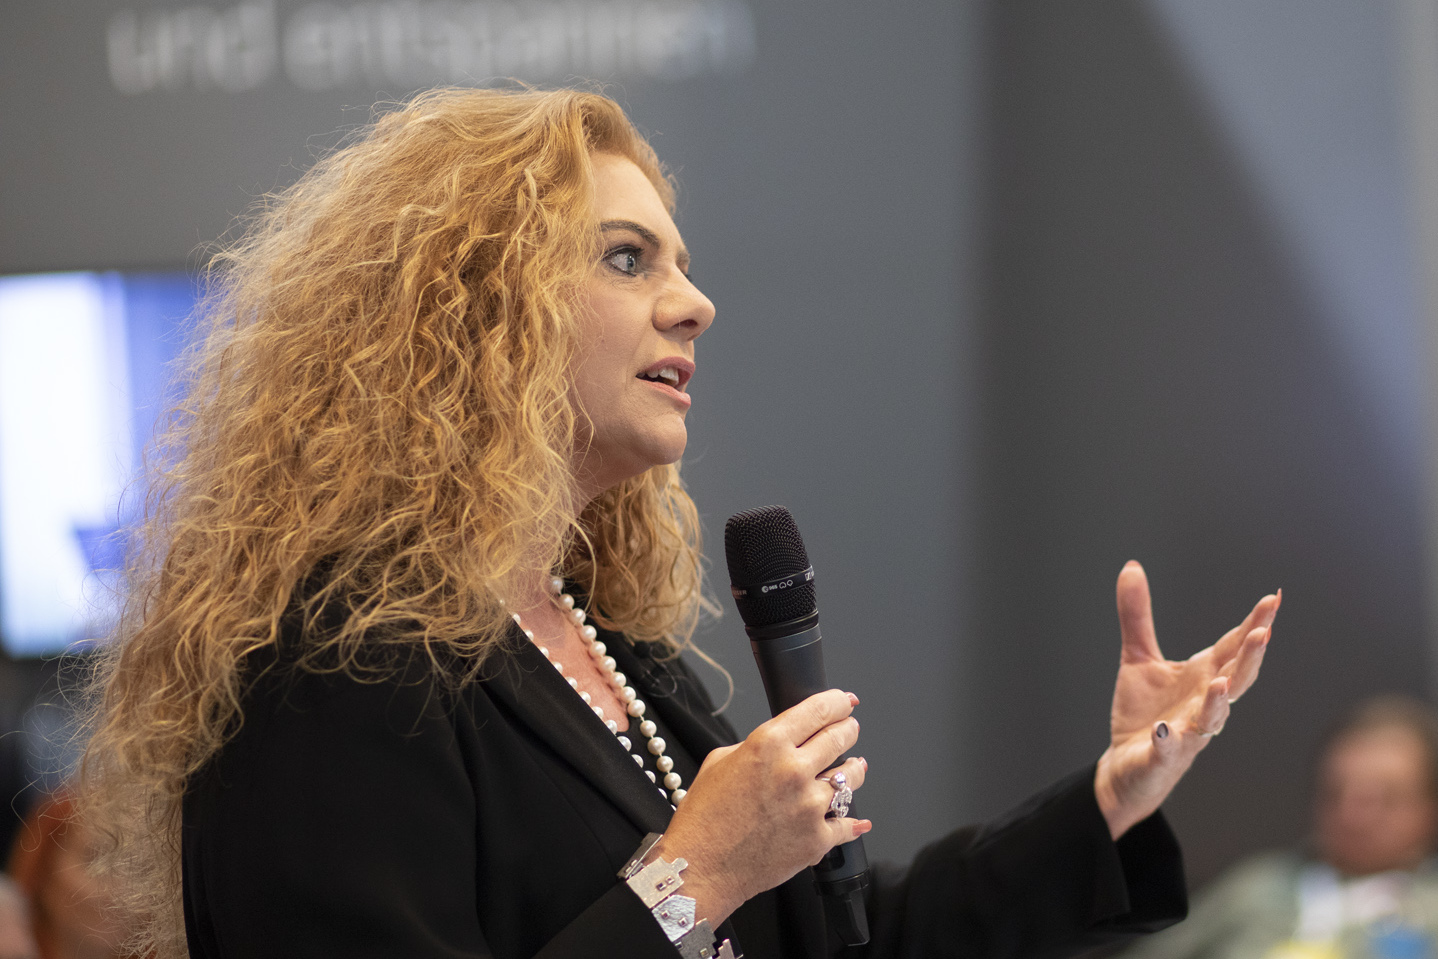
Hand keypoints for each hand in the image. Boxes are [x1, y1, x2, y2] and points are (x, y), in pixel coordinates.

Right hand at [656, 689, 869, 924]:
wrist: (700, 867)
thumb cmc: (703, 818)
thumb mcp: (719, 761)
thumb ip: (754, 746)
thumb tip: (780, 744)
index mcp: (768, 744)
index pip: (817, 710)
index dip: (837, 701)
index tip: (845, 701)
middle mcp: (793, 771)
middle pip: (840, 738)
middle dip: (849, 729)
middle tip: (850, 728)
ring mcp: (810, 806)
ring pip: (851, 778)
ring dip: (855, 769)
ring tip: (855, 766)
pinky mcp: (817, 839)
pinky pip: (848, 824)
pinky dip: (853, 821)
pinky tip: (857, 819)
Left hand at [1093, 561, 1280, 838]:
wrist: (1129, 766)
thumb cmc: (1146, 713)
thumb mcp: (1138, 658)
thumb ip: (1137, 615)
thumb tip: (1131, 566)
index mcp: (1203, 677)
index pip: (1233, 647)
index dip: (1254, 624)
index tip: (1273, 599)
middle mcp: (1203, 704)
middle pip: (1235, 679)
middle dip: (1249, 657)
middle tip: (1263, 632)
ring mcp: (1187, 733)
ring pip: (1211, 718)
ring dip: (1218, 702)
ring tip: (1222, 683)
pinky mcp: (1162, 757)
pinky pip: (1169, 750)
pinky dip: (1169, 741)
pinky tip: (1166, 731)